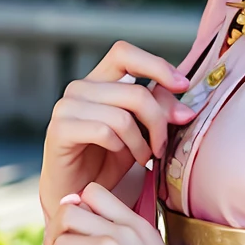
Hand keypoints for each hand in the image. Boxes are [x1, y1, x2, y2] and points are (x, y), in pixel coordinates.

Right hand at [38, 42, 195, 226]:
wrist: (77, 192)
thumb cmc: (108, 160)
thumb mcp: (141, 132)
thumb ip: (158, 112)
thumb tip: (184, 110)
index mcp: (98, 81)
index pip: (124, 53)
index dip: (156, 65)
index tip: (182, 85)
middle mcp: (79, 88)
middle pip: (135, 92)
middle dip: (159, 122)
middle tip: (162, 147)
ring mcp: (66, 107)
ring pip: (122, 116)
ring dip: (141, 143)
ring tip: (144, 158)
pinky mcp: (59, 130)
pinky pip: (104, 132)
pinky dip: (121, 148)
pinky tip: (121, 157)